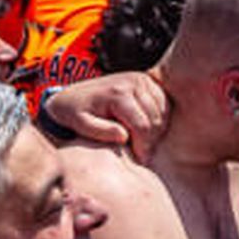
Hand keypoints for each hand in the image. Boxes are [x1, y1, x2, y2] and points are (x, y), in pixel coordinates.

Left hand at [43, 72, 169, 161]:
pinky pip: (165, 103)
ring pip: (163, 112)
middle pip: (156, 120)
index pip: (143, 126)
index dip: (143, 147)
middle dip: (151, 140)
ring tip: (142, 141)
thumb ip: (99, 131)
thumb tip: (123, 136)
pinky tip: (146, 127)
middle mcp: (133, 81)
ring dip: (157, 130)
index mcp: (118, 93)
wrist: (73, 94)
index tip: (139, 159)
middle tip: (142, 152)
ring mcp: (142, 79)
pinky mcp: (148, 80)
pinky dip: (160, 118)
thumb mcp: (79, 123)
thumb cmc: (74, 112)